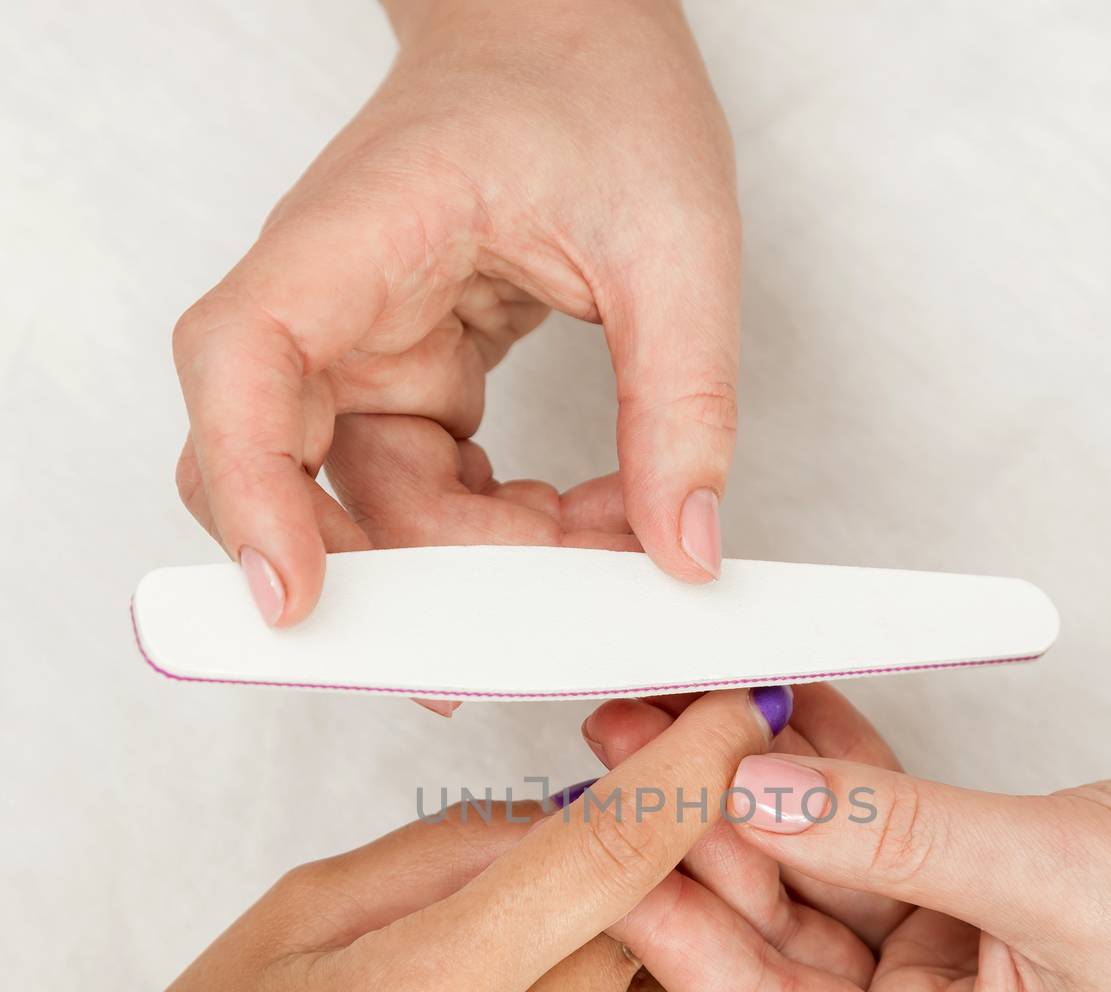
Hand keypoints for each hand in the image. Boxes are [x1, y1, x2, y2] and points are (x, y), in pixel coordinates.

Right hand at [0, 687, 786, 991]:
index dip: (686, 776)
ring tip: (538, 979)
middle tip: (567, 879)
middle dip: (624, 885)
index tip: (732, 721)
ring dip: (636, 975)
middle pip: (644, 940)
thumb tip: (588, 803)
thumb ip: (457, 846)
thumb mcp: (301, 913)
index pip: (605, 861)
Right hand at [173, 0, 739, 629]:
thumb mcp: (675, 242)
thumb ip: (682, 404)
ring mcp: (364, 353)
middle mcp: (333, 306)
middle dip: (402, 572)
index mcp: (354, 236)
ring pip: (376, 510)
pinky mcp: (410, 385)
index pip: (241, 367)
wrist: (573, 33)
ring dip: (481, 562)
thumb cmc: (599, 90)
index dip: (252, 494)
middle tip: (522, 626)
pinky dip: (501, 534)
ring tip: (605, 544)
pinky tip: (584, 522)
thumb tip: (679, 552)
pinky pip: (428, 497)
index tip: (296, 596)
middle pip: (295, 477)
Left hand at [582, 687, 1110, 991]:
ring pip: (812, 870)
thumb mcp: (1062, 883)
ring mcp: (938, 969)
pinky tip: (783, 710)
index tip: (591, 844)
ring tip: (673, 708)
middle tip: (620, 749)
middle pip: (772, 932)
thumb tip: (758, 789)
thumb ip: (898, 836)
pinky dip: (834, 770)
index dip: (670, 921)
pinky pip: (872, 829)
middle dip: (695, 834)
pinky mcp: (961, 898)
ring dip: (751, 788)